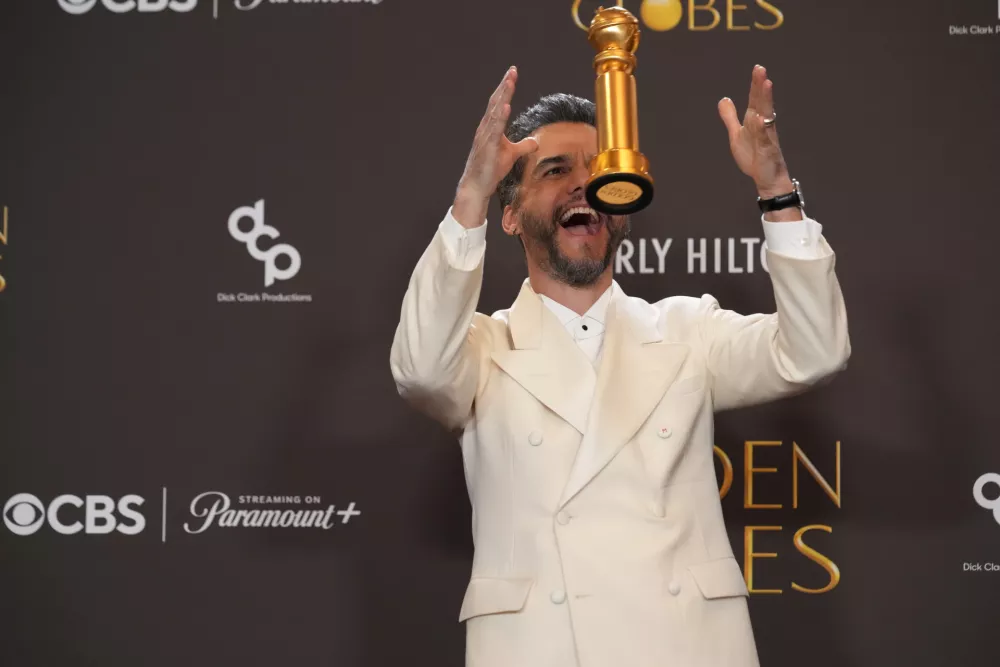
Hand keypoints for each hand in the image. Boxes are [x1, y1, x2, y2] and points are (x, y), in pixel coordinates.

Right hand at [452, 67, 538, 227]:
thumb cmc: (490, 169)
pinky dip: (500, 116)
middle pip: (496, 102)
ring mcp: (485, 136)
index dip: (506, 88)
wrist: (477, 186)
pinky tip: (506, 106)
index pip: (499, 103)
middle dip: (505, 86)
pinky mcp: (487, 147)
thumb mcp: (512, 154)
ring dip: (503, 95)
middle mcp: (486, 128)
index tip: (512, 74)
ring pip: (495, 111)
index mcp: (491, 127)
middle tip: (512, 70)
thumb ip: (524, 146)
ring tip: (510, 81)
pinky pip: (494, 129)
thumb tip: (536, 141)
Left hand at [718, 65, 793, 197]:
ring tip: (766, 84)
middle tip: (761, 69)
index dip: (755, 84)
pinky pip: (765, 138)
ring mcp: (766, 136)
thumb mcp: (736, 134)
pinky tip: (761, 119)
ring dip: (766, 100)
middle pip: (761, 102)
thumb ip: (730, 117)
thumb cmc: (754, 155)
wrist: (766, 178)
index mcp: (754, 120)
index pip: (755, 99)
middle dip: (760, 86)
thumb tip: (723, 99)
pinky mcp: (767, 149)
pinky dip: (763, 129)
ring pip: (766, 115)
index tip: (757, 68)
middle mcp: (763, 124)